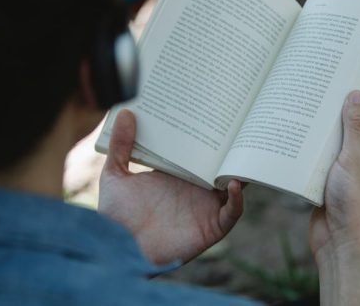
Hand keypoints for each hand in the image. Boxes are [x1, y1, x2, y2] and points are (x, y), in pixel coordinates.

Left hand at [98, 110, 243, 264]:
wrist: (120, 249)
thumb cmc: (117, 217)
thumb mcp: (116, 175)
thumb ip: (121, 145)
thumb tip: (127, 111)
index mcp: (177, 175)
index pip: (200, 152)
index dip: (210, 135)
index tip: (216, 112)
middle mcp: (195, 189)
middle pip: (221, 165)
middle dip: (233, 148)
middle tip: (240, 126)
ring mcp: (206, 207)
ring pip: (234, 185)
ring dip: (241, 170)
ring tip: (244, 150)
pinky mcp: (212, 226)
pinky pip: (233, 212)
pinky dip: (239, 199)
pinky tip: (235, 183)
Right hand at [310, 91, 359, 258]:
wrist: (339, 243)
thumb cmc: (354, 205)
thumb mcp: (354, 160)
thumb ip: (355, 127)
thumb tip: (355, 95)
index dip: (358, 98)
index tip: (340, 80)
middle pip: (355, 126)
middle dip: (338, 114)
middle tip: (319, 93)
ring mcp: (354, 169)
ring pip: (338, 140)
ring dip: (325, 131)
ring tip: (307, 111)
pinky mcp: (336, 179)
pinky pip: (326, 156)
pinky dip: (315, 148)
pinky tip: (300, 136)